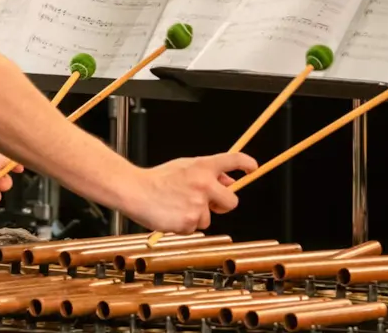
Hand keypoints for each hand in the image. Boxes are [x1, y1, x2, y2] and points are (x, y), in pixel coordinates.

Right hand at [125, 152, 257, 232]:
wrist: (135, 191)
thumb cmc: (157, 179)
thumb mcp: (183, 167)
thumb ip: (207, 172)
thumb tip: (229, 180)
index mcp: (202, 167)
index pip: (232, 160)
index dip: (246, 163)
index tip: (253, 167)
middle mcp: (204, 184)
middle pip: (232, 201)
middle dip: (223, 205)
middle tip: (208, 203)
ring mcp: (198, 204)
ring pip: (209, 218)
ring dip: (197, 216)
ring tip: (177, 206)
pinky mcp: (190, 222)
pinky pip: (195, 228)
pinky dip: (185, 225)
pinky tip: (172, 214)